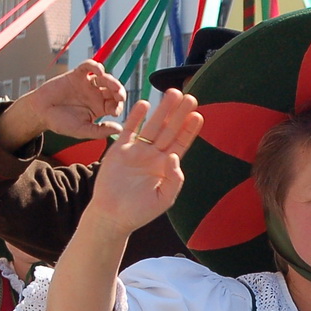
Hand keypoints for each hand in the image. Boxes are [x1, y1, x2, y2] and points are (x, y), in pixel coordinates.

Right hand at [10, 60, 127, 142]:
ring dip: (110, 79)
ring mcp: (87, 84)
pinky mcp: (77, 75)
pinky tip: (98, 70)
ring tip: (110, 83)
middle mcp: (96, 95)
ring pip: (104, 78)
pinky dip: (94, 65)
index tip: (114, 112)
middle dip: (118, 91)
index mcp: (100, 108)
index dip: (118, 107)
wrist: (41, 112)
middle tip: (119, 95)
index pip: (115, 105)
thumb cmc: (60, 122)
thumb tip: (120, 129)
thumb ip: (100, 130)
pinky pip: (88, 66)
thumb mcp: (82, 130)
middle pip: (113, 90)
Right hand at [84, 92, 202, 235]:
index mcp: (166, 166)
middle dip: (180, 114)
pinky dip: (136, 117)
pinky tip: (144, 103)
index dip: (190, 130)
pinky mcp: (119, 150)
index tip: (198, 115)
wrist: (112, 216)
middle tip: (190, 97)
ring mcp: (137, 150)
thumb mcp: (164, 199)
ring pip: (152, 125)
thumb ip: (174, 179)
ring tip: (173, 94)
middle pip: (170, 130)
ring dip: (162, 110)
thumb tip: (174, 156)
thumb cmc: (139, 211)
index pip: (181, 143)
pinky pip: (129, 130)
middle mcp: (153, 155)